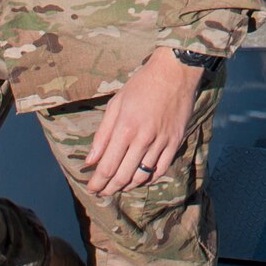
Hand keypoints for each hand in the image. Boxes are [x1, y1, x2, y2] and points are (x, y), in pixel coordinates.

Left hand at [83, 49, 205, 197]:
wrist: (175, 72)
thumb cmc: (141, 85)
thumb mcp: (115, 104)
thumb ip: (102, 135)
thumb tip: (90, 160)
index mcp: (125, 129)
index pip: (107, 166)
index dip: (98, 182)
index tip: (91, 188)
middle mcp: (143, 139)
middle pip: (123, 176)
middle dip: (109, 188)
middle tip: (102, 192)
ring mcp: (161, 142)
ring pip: (142, 175)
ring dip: (127, 185)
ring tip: (118, 187)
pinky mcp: (175, 142)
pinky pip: (161, 169)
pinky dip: (149, 178)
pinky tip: (140, 179)